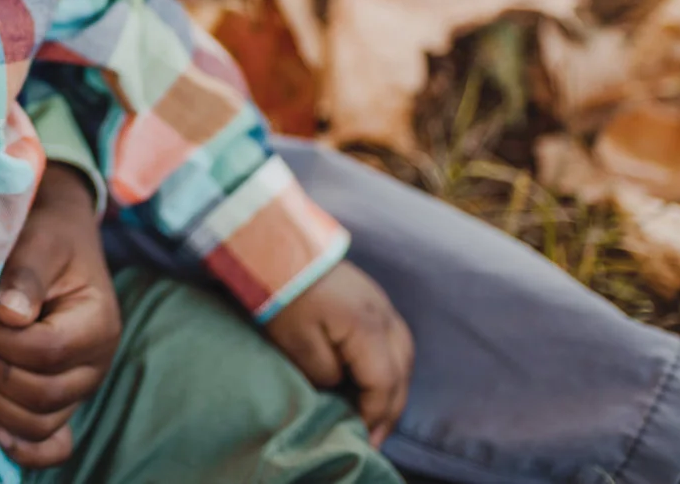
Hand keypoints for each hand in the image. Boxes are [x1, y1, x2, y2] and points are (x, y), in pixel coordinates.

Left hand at [0, 164, 117, 467]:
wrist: (57, 237)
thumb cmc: (47, 234)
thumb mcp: (38, 239)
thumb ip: (25, 274)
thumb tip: (7, 316)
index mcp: (97, 323)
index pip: (46, 352)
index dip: (0, 339)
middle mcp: (95, 364)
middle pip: (40, 395)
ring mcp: (79, 387)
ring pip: (37, 423)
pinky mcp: (62, 400)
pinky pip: (50, 444)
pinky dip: (21, 444)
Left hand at [262, 262, 413, 443]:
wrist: (276, 240)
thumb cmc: (281, 291)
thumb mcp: (295, 340)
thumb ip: (323, 371)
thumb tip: (339, 387)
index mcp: (367, 328)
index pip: (383, 384)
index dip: (374, 415)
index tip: (362, 438)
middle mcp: (384, 315)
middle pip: (401, 373)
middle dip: (389, 410)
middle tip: (374, 439)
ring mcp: (381, 303)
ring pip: (404, 357)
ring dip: (393, 388)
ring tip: (376, 414)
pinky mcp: (372, 297)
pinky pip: (394, 340)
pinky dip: (390, 366)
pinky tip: (375, 379)